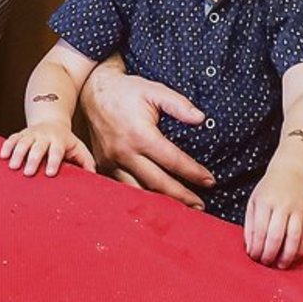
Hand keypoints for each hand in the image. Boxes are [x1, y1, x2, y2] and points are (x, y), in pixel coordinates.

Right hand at [0, 121, 95, 177]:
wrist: (51, 121)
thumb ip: (86, 162)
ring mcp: (31, 134)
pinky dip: (7, 146)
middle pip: (38, 147)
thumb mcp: (79, 148)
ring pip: (23, 142)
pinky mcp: (21, 134)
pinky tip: (2, 156)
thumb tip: (93, 178)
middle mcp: (45, 136)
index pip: (57, 151)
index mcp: (60, 141)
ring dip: (17, 154)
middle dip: (33, 159)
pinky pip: (12, 138)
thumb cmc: (66, 142)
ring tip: (12, 167)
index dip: (54, 161)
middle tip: (28, 173)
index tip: (50, 173)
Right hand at [79, 67, 211, 209]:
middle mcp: (124, 153)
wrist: (93, 92)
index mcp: (140, 135)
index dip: (193, 172)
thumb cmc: (127, 91)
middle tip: (199, 205)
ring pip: (138, 191)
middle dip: (181, 197)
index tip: (210, 181)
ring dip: (160, 203)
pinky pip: (123, 187)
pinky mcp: (103, 166)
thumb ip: (178, 104)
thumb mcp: (154, 91)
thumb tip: (200, 118)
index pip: (172, 160)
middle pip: (157, 184)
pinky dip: (140, 196)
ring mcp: (111, 162)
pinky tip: (155, 202)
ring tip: (180, 210)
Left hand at [244, 166, 302, 267]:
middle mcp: (283, 204)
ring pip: (294, 238)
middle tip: (266, 263)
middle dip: (270, 254)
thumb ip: (250, 226)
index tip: (254, 257)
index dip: (257, 248)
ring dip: (287, 255)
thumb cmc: (268, 191)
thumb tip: (251, 249)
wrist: (291, 173)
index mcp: (266, 201)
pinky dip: (301, 249)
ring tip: (281, 265)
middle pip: (277, 236)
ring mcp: (299, 208)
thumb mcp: (253, 203)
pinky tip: (294, 255)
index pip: (260, 230)